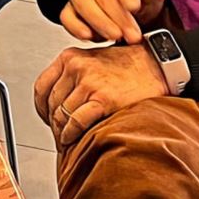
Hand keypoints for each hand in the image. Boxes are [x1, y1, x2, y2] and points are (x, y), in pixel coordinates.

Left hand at [32, 43, 167, 148]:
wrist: (157, 65)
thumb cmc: (128, 66)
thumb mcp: (92, 61)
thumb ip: (73, 77)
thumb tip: (58, 104)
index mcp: (69, 57)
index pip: (41, 87)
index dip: (41, 109)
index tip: (47, 119)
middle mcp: (75, 67)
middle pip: (52, 104)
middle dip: (53, 124)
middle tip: (59, 136)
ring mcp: (88, 82)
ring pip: (62, 114)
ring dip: (61, 132)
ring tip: (66, 142)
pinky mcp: (103, 99)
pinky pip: (76, 122)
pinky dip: (71, 134)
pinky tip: (72, 140)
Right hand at [59, 0, 166, 43]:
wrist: (132, 18)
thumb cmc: (141, 3)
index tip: (134, 7)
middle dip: (116, 14)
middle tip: (132, 34)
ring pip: (81, 1)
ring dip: (99, 21)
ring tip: (116, 37)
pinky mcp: (70, 11)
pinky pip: (66, 17)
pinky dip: (75, 27)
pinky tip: (89, 37)